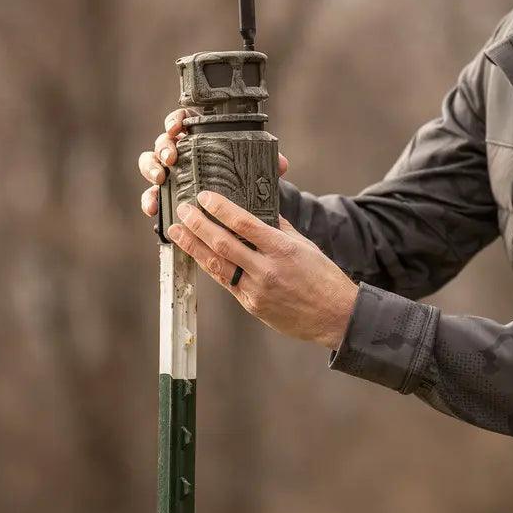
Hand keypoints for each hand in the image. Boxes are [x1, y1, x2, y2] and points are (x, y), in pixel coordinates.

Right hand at [139, 107, 288, 217]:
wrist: (233, 209)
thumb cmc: (239, 179)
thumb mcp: (252, 169)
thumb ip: (266, 163)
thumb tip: (282, 164)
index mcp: (198, 138)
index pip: (181, 121)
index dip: (175, 121)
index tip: (177, 128)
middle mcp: (180, 153)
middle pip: (162, 142)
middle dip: (163, 148)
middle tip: (172, 158)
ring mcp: (169, 174)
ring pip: (150, 165)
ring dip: (151, 169)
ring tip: (161, 179)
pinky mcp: (165, 196)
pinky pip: (151, 196)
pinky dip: (150, 201)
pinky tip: (154, 209)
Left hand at [166, 191, 357, 350]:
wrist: (335, 316)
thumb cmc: (323, 277)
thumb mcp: (304, 245)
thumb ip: (279, 229)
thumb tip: (258, 212)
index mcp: (282, 249)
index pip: (244, 223)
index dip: (220, 208)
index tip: (204, 196)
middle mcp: (266, 269)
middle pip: (223, 243)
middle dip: (198, 225)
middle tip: (181, 210)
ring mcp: (256, 290)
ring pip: (217, 266)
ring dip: (193, 247)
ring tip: (177, 232)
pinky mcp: (251, 305)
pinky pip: (226, 282)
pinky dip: (209, 266)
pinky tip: (196, 255)